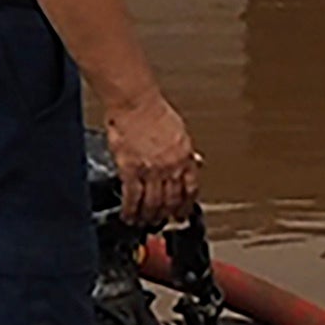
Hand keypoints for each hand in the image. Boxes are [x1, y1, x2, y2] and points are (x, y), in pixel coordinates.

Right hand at [103, 85, 200, 225]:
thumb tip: (196, 162)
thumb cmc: (154, 111)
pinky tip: (129, 215)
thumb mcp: (180, 131)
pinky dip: (131, 210)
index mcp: (185, 157)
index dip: (187, 205)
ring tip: (144, 222)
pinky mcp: (131, 170)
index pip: (190, 189)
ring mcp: (151, 170)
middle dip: (167, 215)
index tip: (183, 214)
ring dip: (148, 216)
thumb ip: (187, 151)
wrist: (135, 102)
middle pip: (171, 200)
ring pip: (153, 203)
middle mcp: (170, 166)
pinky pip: (132, 197)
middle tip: (163, 222)